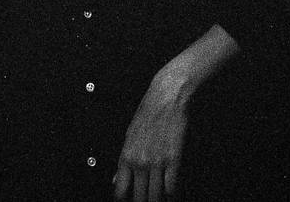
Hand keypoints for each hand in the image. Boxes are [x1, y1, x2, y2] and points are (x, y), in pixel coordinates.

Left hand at [114, 70, 188, 201]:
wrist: (166, 97)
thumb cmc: (148, 113)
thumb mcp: (129, 135)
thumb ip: (123, 162)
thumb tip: (116, 179)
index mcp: (126, 156)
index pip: (120, 190)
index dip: (123, 201)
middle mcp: (140, 162)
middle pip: (139, 198)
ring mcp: (157, 162)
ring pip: (156, 196)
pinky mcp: (174, 159)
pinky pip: (172, 187)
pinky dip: (172, 196)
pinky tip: (172, 197)